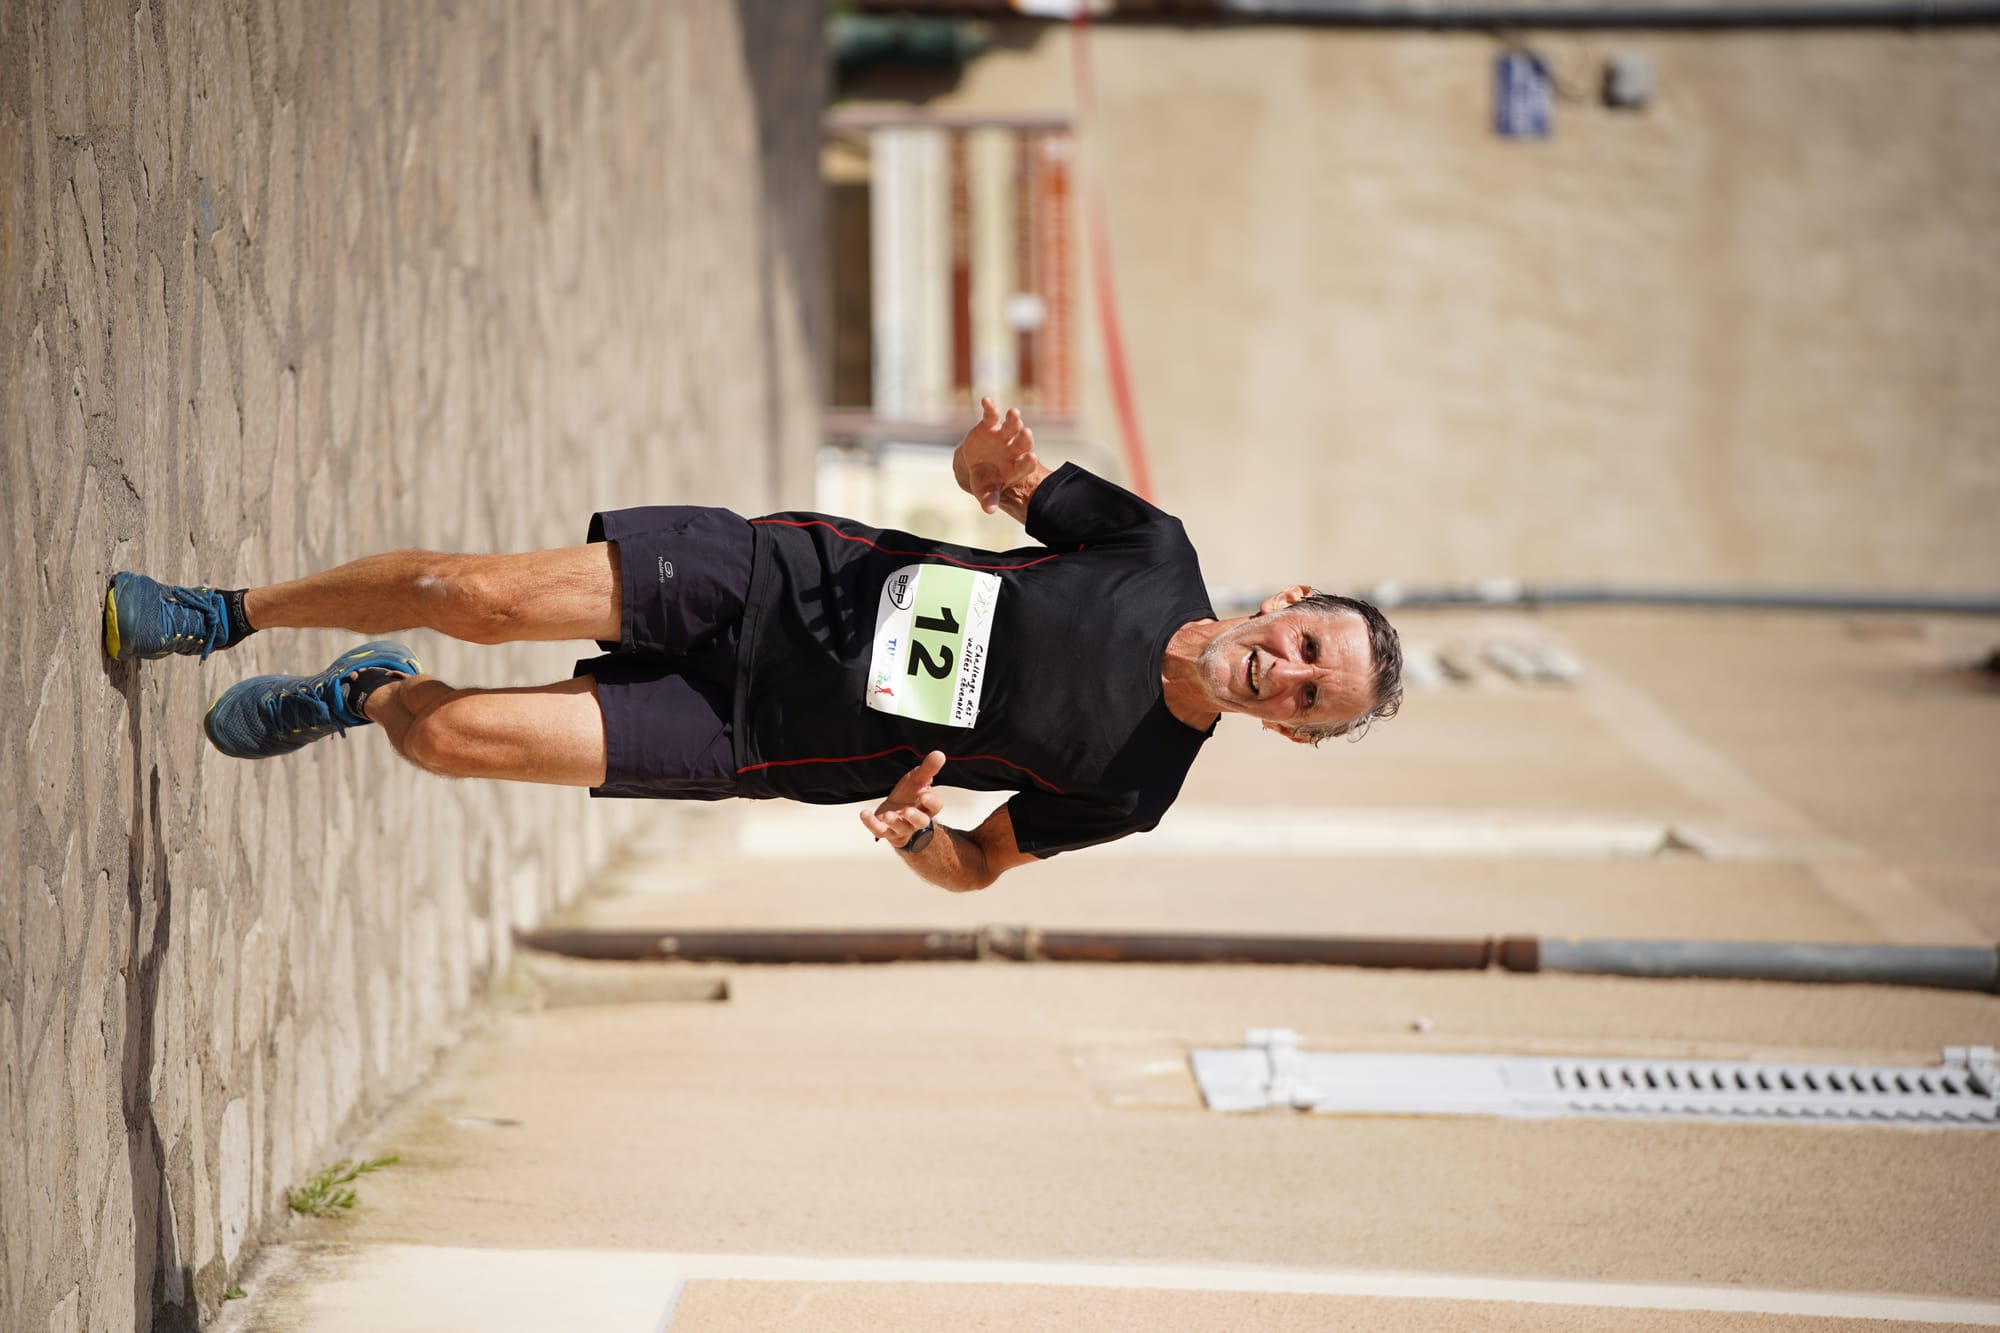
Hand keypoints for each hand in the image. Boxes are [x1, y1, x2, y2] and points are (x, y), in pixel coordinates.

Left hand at [860, 750, 946, 848]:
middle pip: (920, 822)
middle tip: (908, 810)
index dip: (931, 802)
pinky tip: (864, 814)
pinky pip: (879, 830)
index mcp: (927, 807)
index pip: (934, 806)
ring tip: (888, 815)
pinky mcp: (886, 830)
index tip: (924, 795)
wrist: (897, 810)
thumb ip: (928, 769)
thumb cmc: (910, 795)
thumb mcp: (918, 780)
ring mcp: (901, 827)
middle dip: (914, 817)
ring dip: (894, 821)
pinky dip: (871, 823)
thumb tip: (939, 754)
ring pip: (900, 827)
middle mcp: (916, 820)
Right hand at [953, 397, 1040, 515]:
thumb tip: (989, 510)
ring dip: (1013, 420)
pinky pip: (991, 415)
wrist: (976, 464)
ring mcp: (1003, 436)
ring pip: (1012, 426)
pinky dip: (989, 408)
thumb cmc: (985, 480)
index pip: (1026, 464)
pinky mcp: (989, 426)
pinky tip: (986, 400)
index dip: (1028, 462)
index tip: (1031, 458)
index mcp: (1016, 466)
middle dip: (1025, 438)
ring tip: (1013, 413)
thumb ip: (989, 498)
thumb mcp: (985, 490)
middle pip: (1023, 442)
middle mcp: (1013, 449)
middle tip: (1027, 433)